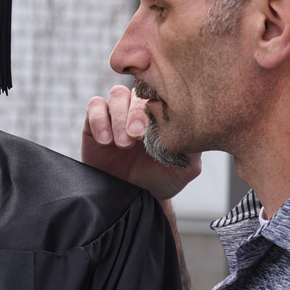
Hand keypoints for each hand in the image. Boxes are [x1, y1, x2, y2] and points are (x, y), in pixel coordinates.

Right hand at [82, 85, 200, 199]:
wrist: (134, 196)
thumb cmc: (161, 179)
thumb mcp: (185, 168)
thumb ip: (193, 149)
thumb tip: (194, 129)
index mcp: (163, 113)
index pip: (162, 93)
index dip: (160, 103)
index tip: (158, 124)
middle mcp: (141, 109)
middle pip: (138, 93)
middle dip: (136, 113)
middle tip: (136, 135)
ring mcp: (118, 113)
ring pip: (117, 94)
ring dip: (119, 117)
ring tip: (122, 143)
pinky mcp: (95, 123)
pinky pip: (94, 106)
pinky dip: (99, 120)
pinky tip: (106, 141)